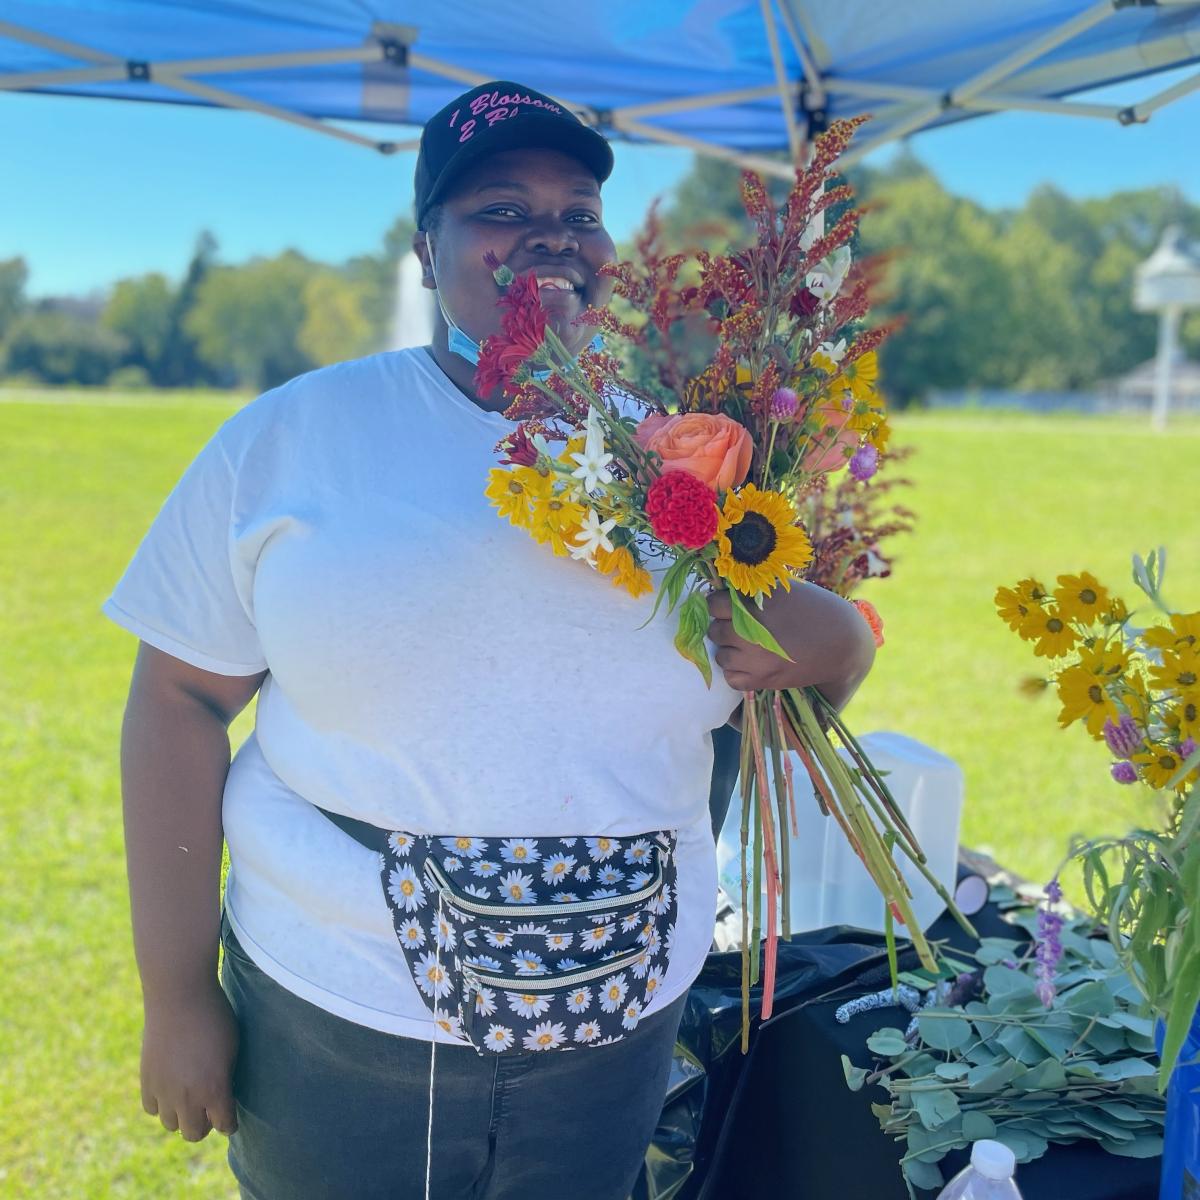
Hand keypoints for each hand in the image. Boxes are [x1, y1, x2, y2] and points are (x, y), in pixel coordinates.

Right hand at [140, 981, 238, 1141]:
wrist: (180, 995)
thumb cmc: (215, 1016)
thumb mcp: (232, 1048)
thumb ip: (226, 1078)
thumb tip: (223, 1097)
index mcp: (214, 1089)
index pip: (224, 1125)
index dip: (230, 1123)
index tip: (230, 1118)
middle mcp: (186, 1097)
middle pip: (194, 1134)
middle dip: (205, 1125)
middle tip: (210, 1108)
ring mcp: (163, 1090)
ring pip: (170, 1125)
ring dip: (181, 1116)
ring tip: (189, 1097)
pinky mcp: (146, 1080)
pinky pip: (152, 1108)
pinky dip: (161, 1103)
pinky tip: (170, 1087)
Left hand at [706, 583, 875, 699]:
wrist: (844, 643)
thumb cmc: (817, 609)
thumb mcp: (785, 590)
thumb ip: (756, 592)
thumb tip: (728, 590)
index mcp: (755, 602)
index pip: (714, 603)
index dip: (720, 604)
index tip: (730, 606)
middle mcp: (749, 629)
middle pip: (715, 630)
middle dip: (725, 628)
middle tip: (741, 628)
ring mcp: (754, 657)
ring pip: (721, 656)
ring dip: (731, 651)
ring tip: (749, 647)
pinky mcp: (763, 679)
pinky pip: (732, 679)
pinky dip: (738, 673)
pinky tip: (752, 665)